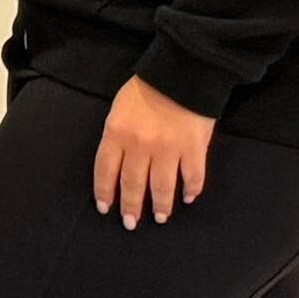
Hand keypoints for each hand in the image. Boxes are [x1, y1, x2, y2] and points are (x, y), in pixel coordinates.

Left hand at [92, 77, 213, 229]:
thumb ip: (117, 137)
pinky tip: (188, 199)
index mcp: (116, 134)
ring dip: (160, 205)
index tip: (105, 209)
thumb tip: (118, 164)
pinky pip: (193, 176)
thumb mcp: (118, 110)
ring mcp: (168, 149)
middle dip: (130, 207)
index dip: (105, 192)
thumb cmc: (145, 90)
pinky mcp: (194, 148)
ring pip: (161, 186)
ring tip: (160, 218)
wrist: (181, 74)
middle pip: (133, 184)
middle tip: (130, 223)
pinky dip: (191, 190)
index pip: (105, 171)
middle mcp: (140, 146)